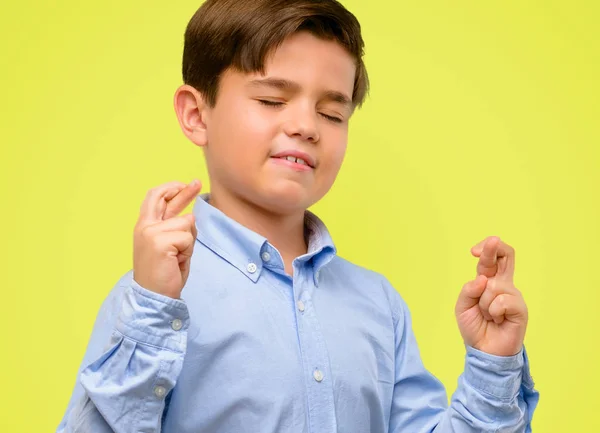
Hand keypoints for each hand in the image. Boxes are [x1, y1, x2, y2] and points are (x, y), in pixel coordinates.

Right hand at [133, 180, 201, 298]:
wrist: (154, 296)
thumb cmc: (164, 274)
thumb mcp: (170, 246)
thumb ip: (175, 229)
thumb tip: (190, 214)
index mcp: (145, 227)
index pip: (155, 198)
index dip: (170, 189)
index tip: (185, 184)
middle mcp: (144, 226)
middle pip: (164, 198)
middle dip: (183, 191)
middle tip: (197, 183)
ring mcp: (150, 232)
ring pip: (186, 223)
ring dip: (189, 242)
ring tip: (177, 258)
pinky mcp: (159, 241)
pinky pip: (187, 237)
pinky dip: (188, 250)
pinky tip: (176, 261)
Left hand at [455, 236, 527, 355]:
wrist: (484, 351)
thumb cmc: (475, 328)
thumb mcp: (462, 307)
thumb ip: (468, 291)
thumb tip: (482, 279)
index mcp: (489, 281)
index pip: (492, 259)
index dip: (487, 250)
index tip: (474, 251)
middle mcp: (503, 285)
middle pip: (507, 257)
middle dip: (497, 247)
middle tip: (492, 241)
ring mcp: (513, 295)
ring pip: (494, 285)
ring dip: (484, 303)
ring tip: (488, 316)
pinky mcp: (520, 308)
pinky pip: (502, 301)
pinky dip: (493, 311)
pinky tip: (497, 320)